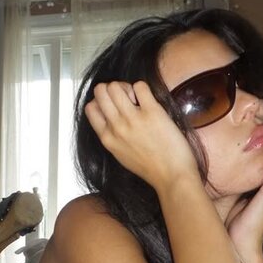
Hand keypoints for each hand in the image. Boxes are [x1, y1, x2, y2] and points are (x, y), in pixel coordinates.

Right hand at [84, 80, 199, 190]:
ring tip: (137, 99)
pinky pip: (139, 85)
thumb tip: (110, 115)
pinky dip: (142, 88)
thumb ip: (112, 136)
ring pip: (116, 86)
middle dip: (112, 89)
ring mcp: (133, 119)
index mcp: (107, 139)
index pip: (90, 108)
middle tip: (126, 99)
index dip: (101, 101)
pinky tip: (148, 101)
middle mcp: (116, 127)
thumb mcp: (121, 155)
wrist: (172, 176)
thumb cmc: (150, 168)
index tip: (113, 106)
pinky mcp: (152, 112)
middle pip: (101, 91)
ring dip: (126, 87)